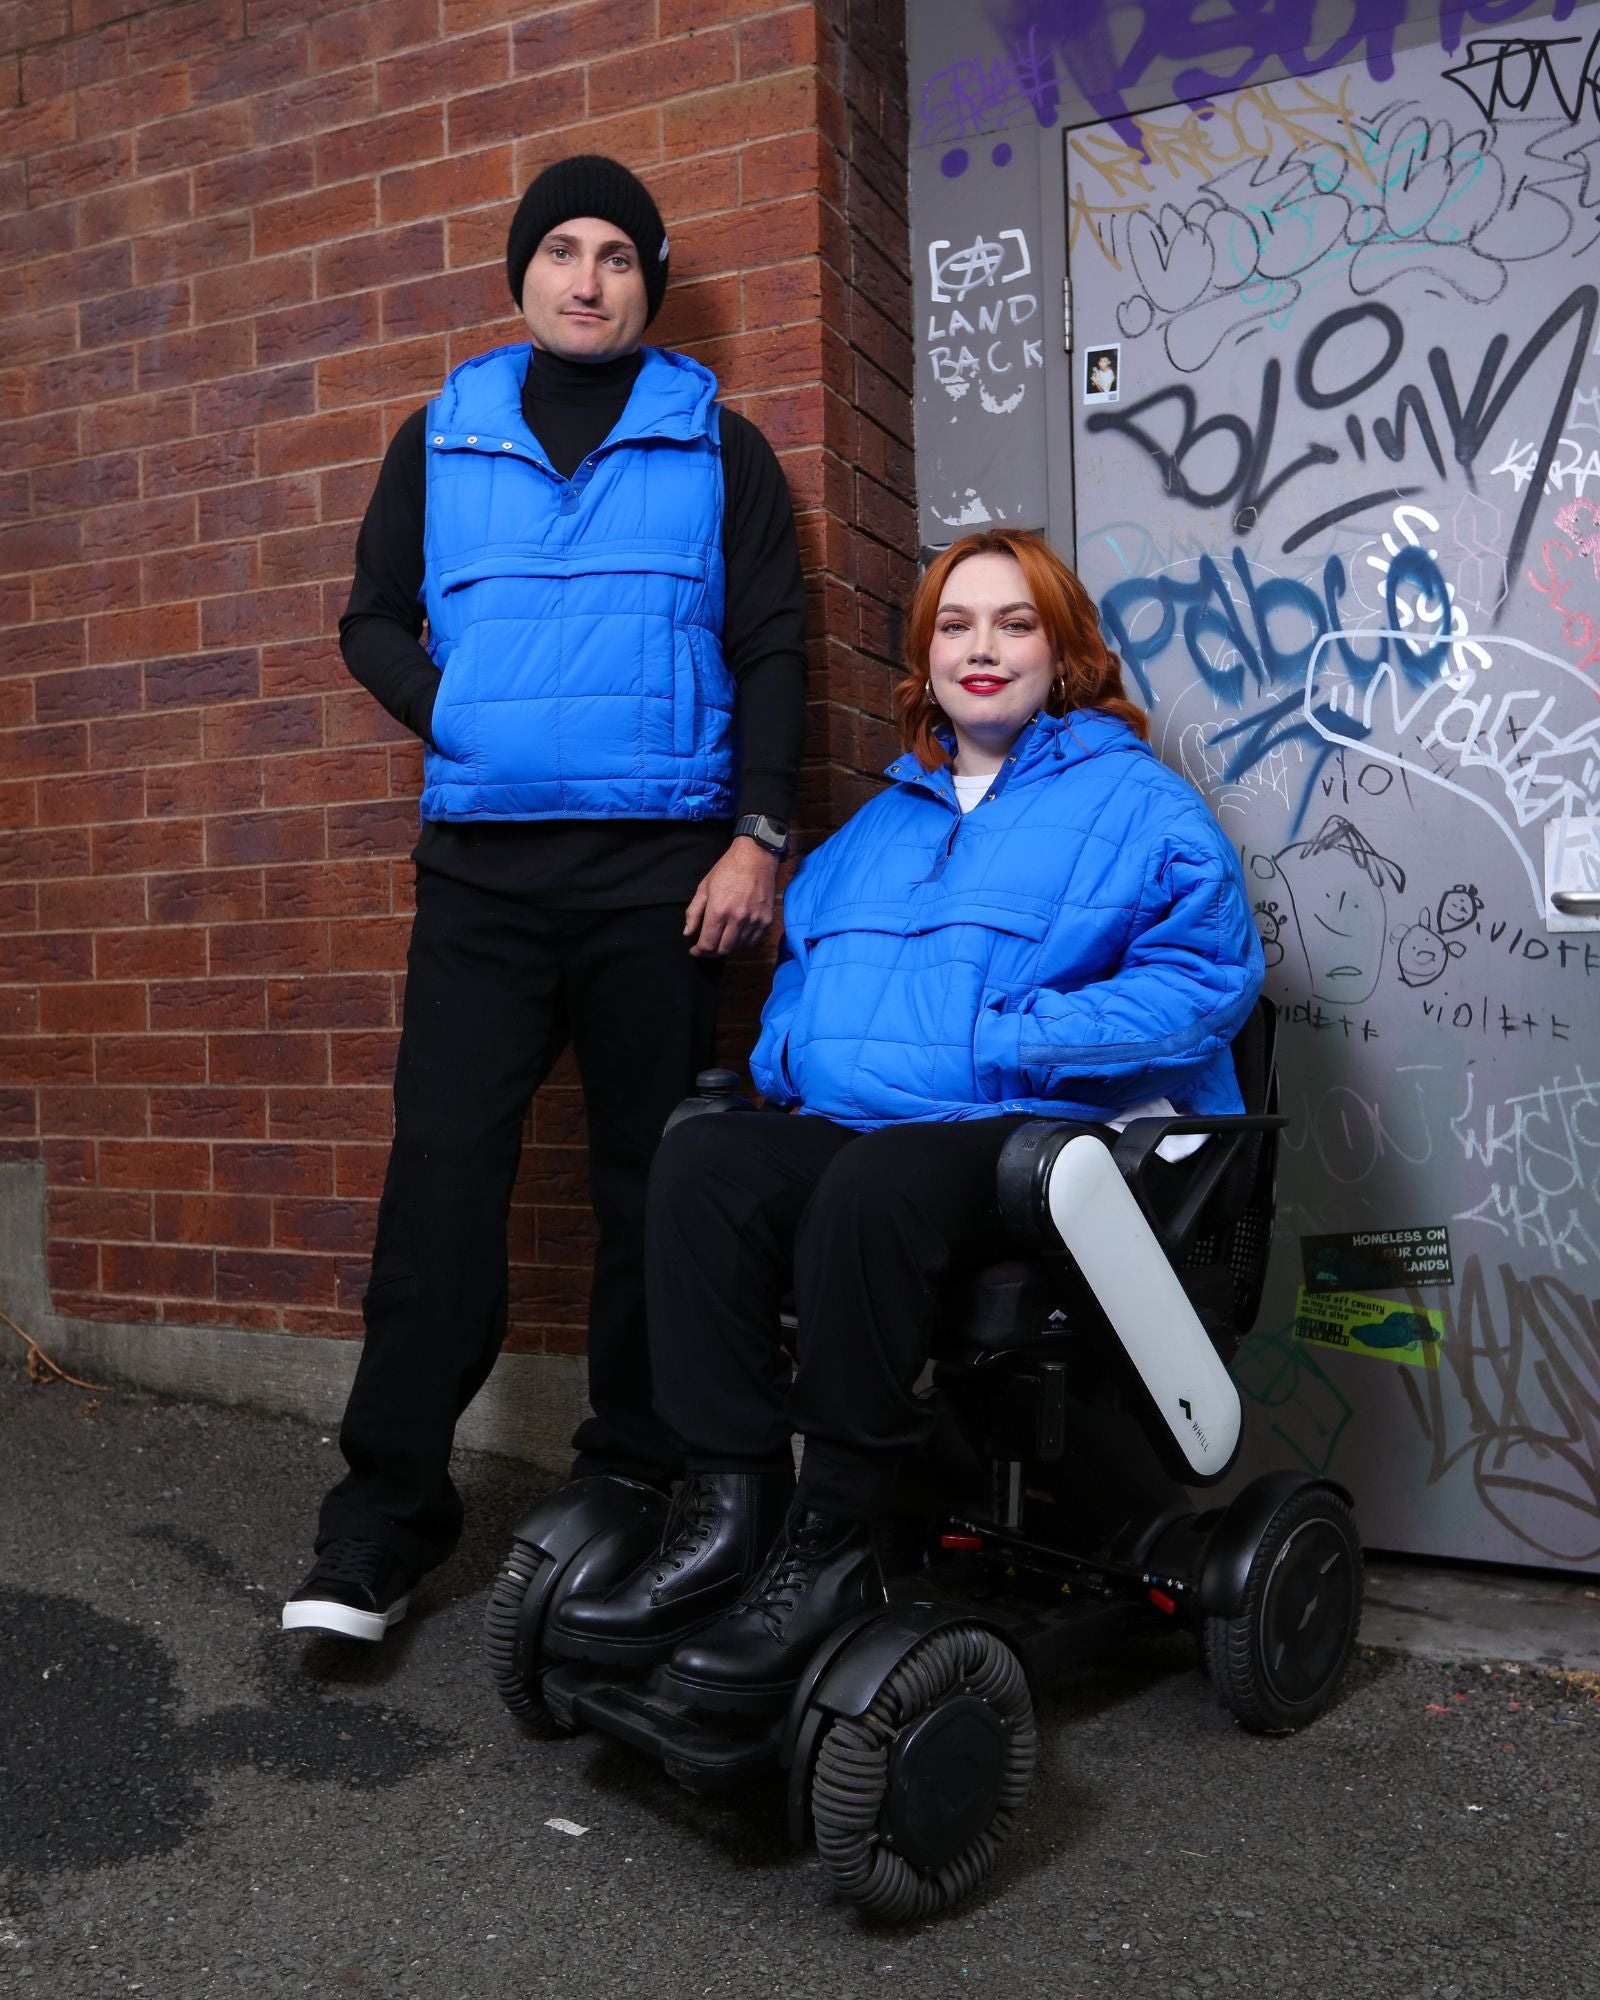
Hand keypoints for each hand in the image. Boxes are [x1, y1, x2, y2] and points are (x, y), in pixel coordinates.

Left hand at [683, 837, 779, 956]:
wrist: (756, 857)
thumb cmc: (728, 869)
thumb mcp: (704, 887)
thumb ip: (693, 912)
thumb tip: (687, 933)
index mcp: (719, 910)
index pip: (708, 944)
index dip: (699, 951)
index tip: (695, 950)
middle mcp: (737, 918)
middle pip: (723, 950)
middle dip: (711, 951)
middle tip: (706, 946)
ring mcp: (754, 920)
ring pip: (738, 947)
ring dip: (727, 945)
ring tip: (721, 937)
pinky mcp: (766, 920)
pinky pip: (753, 941)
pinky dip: (742, 942)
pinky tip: (736, 933)